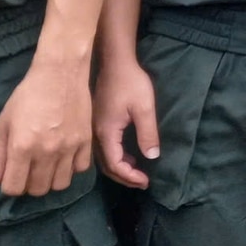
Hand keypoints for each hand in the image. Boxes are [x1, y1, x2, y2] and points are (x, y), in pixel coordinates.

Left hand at [0, 53, 93, 196]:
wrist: (60, 74)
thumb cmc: (27, 96)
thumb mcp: (4, 122)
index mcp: (22, 147)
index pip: (14, 187)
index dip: (9, 185)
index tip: (11, 174)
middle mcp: (46, 152)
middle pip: (38, 189)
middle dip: (29, 184)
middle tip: (28, 169)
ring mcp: (69, 148)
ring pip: (60, 184)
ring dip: (50, 179)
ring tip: (47, 165)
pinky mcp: (86, 141)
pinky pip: (80, 169)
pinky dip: (71, 167)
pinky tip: (64, 156)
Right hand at [95, 56, 160, 188]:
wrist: (115, 62)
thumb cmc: (131, 83)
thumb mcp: (144, 108)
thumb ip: (148, 133)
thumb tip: (152, 157)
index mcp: (106, 133)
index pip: (115, 164)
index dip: (130, 176)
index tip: (147, 181)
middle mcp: (96, 134)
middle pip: (107, 165)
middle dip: (124, 177)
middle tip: (143, 183)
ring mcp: (94, 129)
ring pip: (104, 158)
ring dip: (120, 168)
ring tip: (138, 172)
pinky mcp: (97, 123)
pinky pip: (104, 149)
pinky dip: (116, 157)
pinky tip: (130, 155)